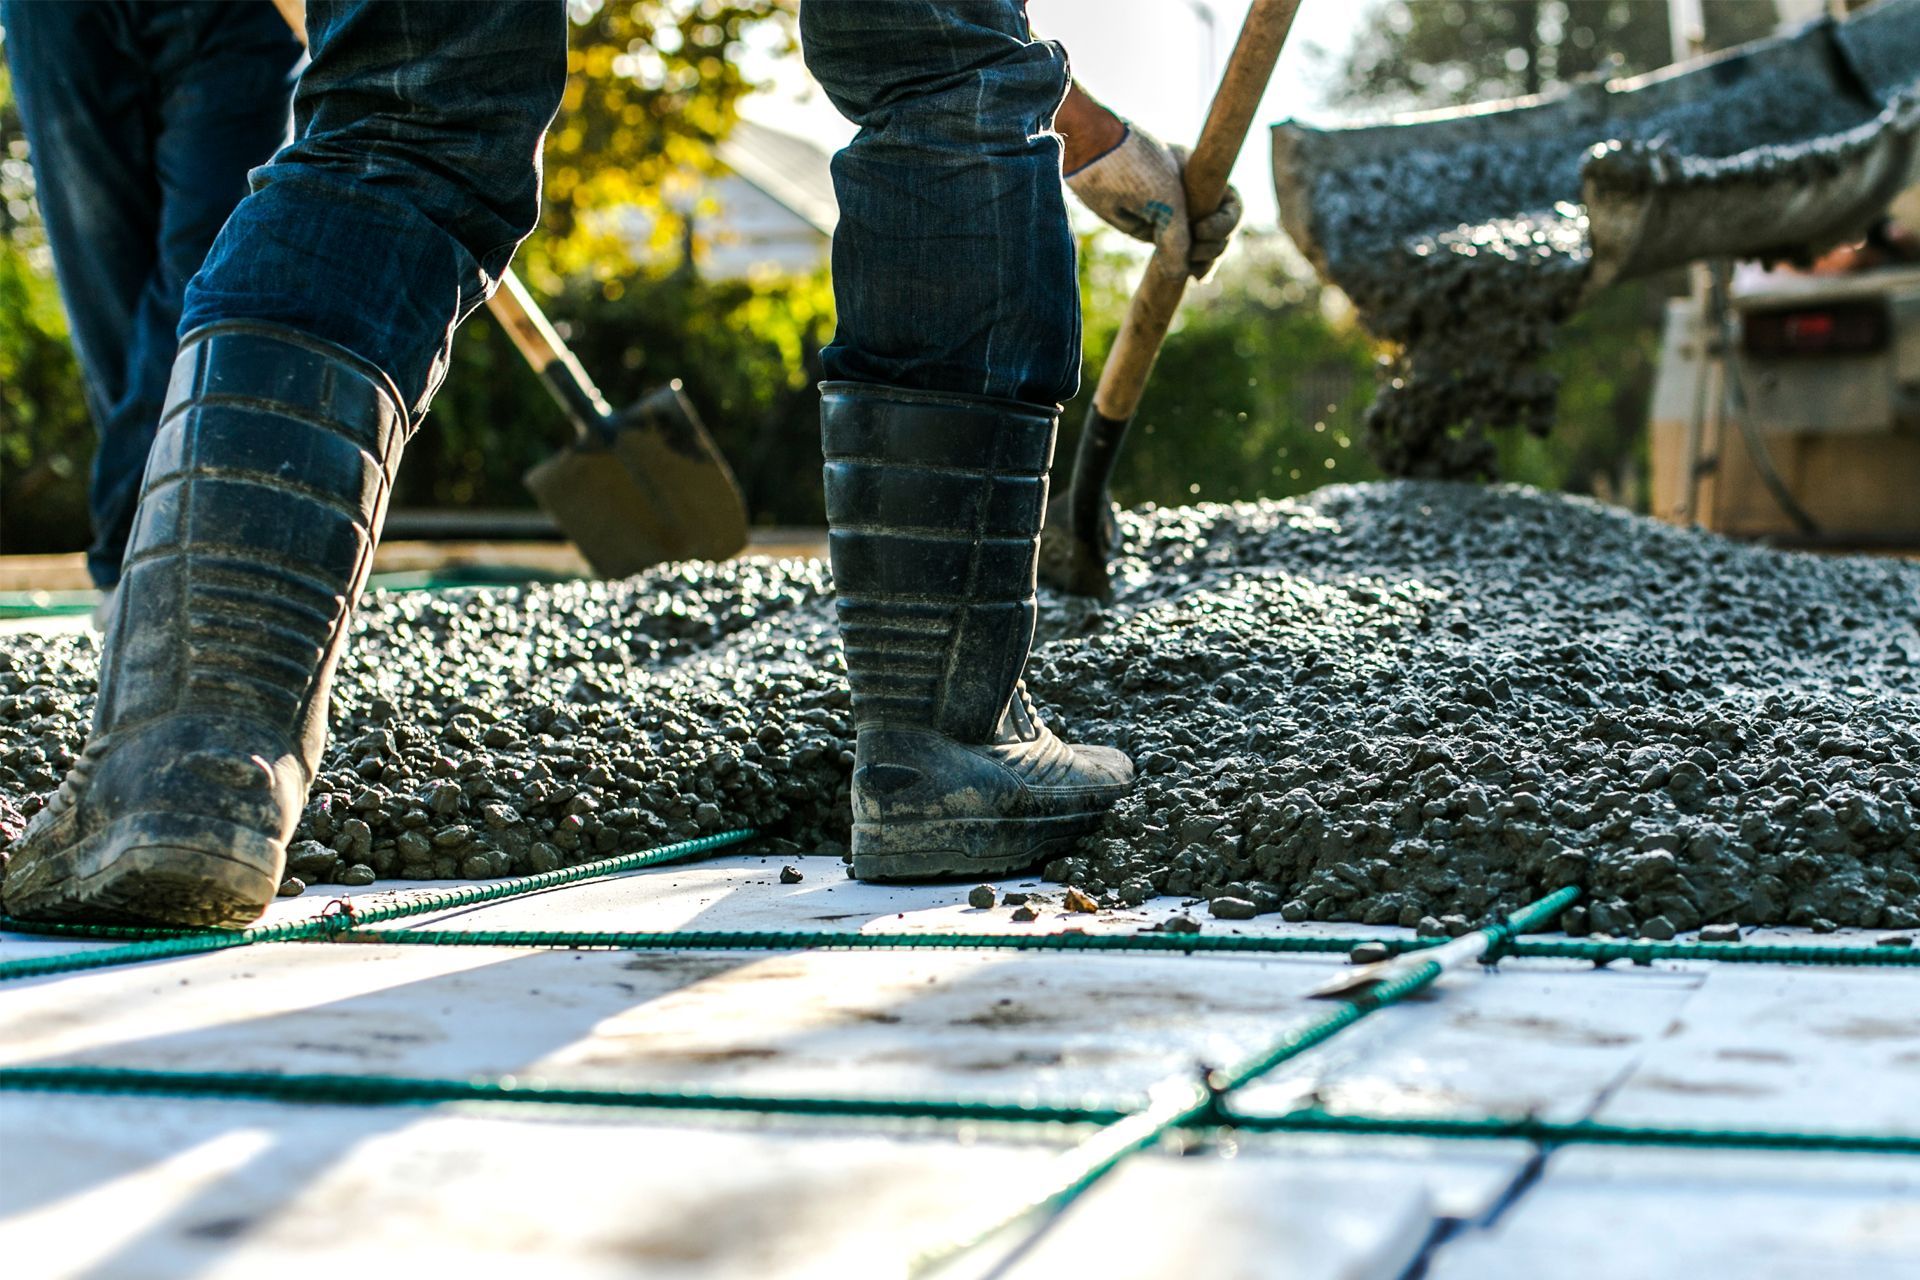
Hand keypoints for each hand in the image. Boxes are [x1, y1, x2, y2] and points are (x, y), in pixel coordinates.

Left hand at [1065, 123, 1242, 279]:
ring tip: (1192, 269)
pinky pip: (1176, 249)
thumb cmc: (1133, 168)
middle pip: (1221, 228)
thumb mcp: (1165, 203)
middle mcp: (1190, 192)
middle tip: (1195, 253)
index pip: (1232, 205)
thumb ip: (1177, 241)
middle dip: (1215, 246)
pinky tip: (1194, 276)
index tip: (1201, 231)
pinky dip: (1186, 264)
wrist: (1090, 151)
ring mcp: (1170, 210)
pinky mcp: (1148, 225)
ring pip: (1201, 243)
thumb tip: (1183, 275)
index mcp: (1202, 176)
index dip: (1227, 224)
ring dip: (1204, 258)